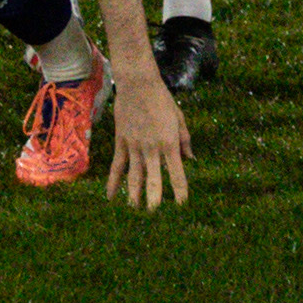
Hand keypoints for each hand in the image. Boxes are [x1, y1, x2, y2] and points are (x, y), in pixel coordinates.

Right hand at [107, 70, 192, 209]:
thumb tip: (191, 160)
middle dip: (155, 201)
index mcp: (170, 144)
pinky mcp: (121, 142)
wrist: (138, 83)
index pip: (177, 175)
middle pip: (154, 181)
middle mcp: (152, 149)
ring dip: (134, 196)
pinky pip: (117, 166)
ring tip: (134, 213)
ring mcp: (135, 146)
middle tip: (155, 219)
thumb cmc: (162, 99)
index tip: (182, 208)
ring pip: (134, 177)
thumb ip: (185, 140)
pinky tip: (110, 197)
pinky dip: (113, 182)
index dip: (180, 193)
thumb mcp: (179, 118)